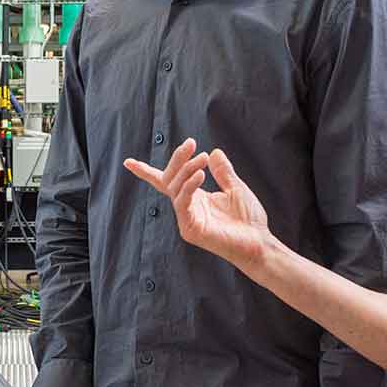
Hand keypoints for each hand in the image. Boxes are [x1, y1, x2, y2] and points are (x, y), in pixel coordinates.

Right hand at [124, 140, 271, 271]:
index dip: (146, 172)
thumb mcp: (236, 188)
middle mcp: (187, 208)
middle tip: (191, 144)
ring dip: (186, 170)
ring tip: (202, 158)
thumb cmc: (249, 220)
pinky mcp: (190, 230)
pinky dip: (189, 186)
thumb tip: (214, 152)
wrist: (259, 242)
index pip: (166, 183)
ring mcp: (187, 220)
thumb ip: (223, 172)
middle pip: (169, 180)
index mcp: (195, 198)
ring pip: (175, 189)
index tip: (128, 162)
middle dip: (177, 160)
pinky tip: (200, 175)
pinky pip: (182, 203)